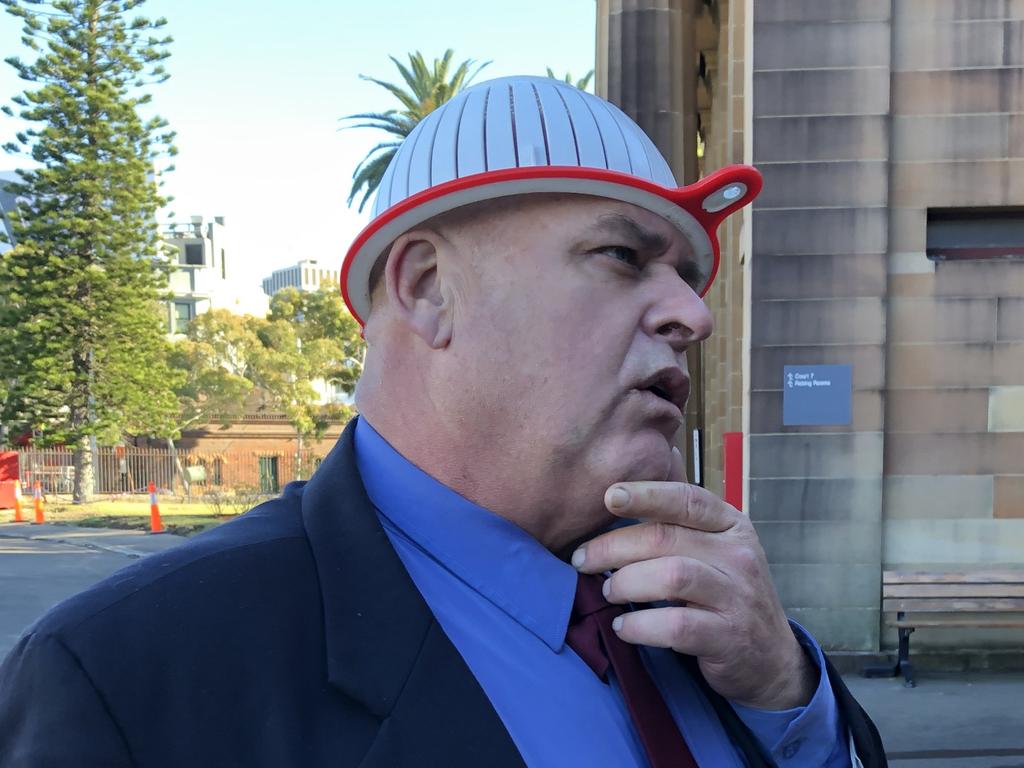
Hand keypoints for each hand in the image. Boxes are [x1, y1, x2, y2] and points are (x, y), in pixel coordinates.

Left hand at [571, 448, 816, 709]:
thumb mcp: (715, 547)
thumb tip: (649, 460)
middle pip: (666, 538)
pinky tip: (623, 627)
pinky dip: (641, 625)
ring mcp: (737, 596)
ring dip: (626, 583)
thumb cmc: (727, 591)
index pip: (686, 499)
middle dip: (613, 547)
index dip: (646, 494)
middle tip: (581, 560)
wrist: (770, 657)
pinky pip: (677, 626)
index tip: (609, 496)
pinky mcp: (729, 637)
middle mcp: (738, 554)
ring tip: (606, 591)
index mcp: (730, 524)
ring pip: (672, 576)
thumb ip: (681, 516)